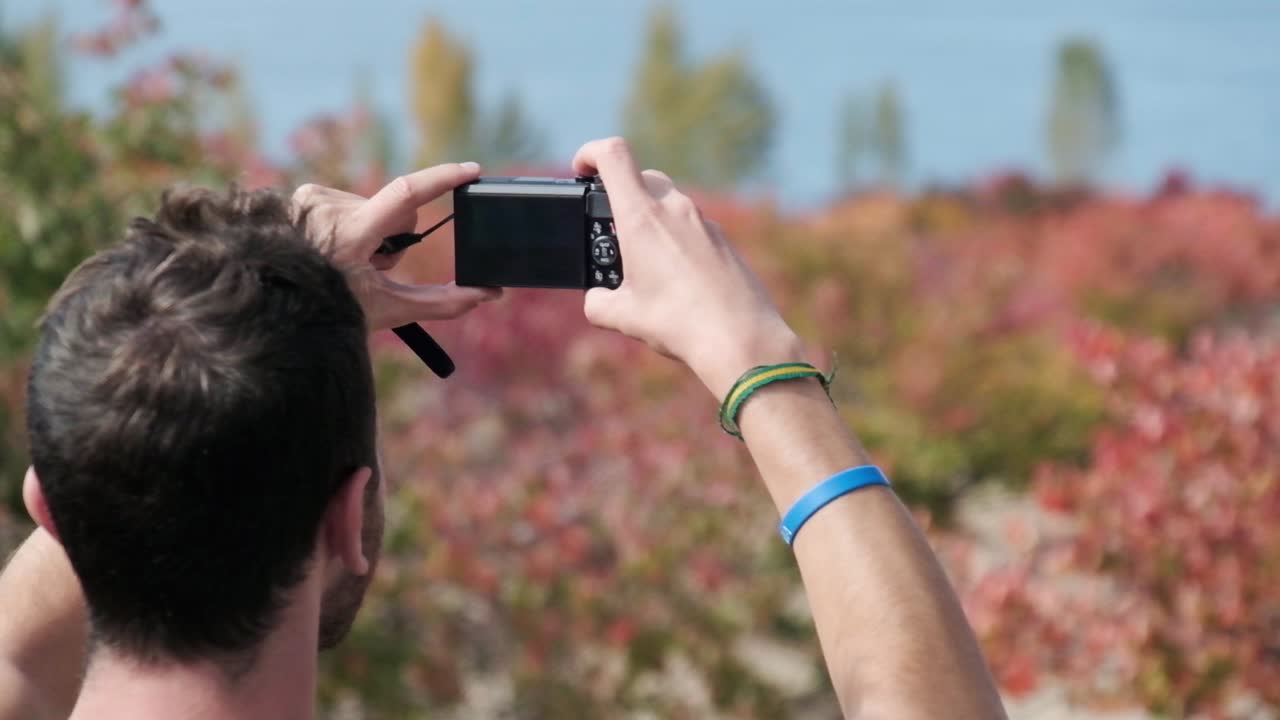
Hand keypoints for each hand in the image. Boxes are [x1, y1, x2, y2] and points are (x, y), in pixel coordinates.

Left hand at [291, 163, 500, 330]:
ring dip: (371, 235)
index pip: (406, 193)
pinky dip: (351, 226)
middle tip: (369, 270)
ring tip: (345, 261)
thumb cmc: (333, 312)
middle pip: (396, 213)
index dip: (443, 178)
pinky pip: (350, 202)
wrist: (276, 308)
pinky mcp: (304, 194)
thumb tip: (488, 294)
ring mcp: (312, 198)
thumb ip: (443, 302)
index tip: (472, 169)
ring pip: (374, 207)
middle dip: (395, 242)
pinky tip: (332, 248)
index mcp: (351, 234)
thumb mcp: (391, 309)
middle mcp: (328, 207)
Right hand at [573, 138, 803, 400]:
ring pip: (669, 203)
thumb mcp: (624, 317)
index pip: (613, 155)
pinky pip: (692, 227)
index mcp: (642, 218)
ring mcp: (704, 222)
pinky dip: (677, 240)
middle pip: (642, 177)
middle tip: (612, 231)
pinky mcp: (723, 240)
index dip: (589, 153)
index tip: (580, 170)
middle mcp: (675, 209)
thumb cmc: (679, 323)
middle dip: (621, 194)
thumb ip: (599, 303)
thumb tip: (598, 301)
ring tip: (645, 265)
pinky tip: (677, 279)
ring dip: (651, 221)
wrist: (740, 338)